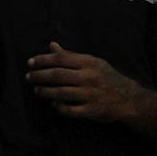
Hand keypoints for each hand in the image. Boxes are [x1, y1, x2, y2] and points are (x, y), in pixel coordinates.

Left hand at [27, 43, 152, 122]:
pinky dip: (59, 107)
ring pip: (61, 93)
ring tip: (36, 90)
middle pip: (58, 75)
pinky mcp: (91, 110)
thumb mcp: (92, 63)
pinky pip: (69, 110)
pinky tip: (53, 104)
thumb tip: (51, 45)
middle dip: (40, 75)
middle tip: (29, 76)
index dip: (43, 60)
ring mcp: (90, 94)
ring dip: (45, 91)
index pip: (61, 58)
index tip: (30, 62)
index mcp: (89, 62)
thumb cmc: (106, 77)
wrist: (128, 98)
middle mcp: (89, 77)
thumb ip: (70, 56)